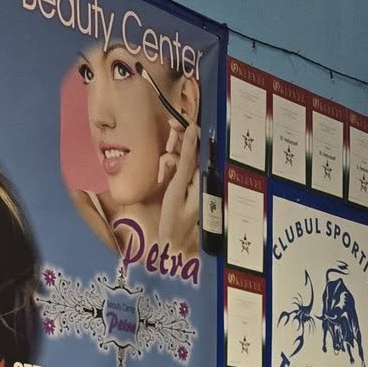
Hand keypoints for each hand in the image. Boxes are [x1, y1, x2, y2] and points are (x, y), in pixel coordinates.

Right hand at [156, 118, 199, 256]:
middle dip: (177, 143)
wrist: (168, 245)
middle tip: (166, 141)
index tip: (174, 120)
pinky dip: (168, 169)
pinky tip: (161, 178)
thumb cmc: (173, 221)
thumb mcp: (178, 188)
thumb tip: (192, 131)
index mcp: (205, 177)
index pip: (201, 144)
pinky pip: (178, 168)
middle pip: (192, 148)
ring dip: (170, 159)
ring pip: (182, 156)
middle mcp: (202, 177)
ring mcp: (193, 181)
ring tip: (162, 172)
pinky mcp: (185, 185)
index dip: (188, 129)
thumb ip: (186, 158)